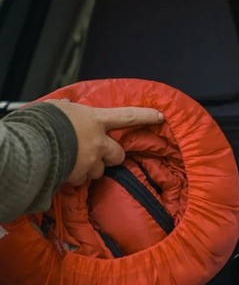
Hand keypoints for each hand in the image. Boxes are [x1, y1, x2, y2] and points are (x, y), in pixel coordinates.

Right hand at [44, 101, 164, 185]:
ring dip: (90, 168)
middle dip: (112, 156)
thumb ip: (66, 109)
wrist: (31, 142)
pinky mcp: (80, 175)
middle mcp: (98, 142)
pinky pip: (80, 179)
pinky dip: (73, 176)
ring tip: (73, 161)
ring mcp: (90, 161)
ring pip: (99, 170)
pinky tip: (62, 169)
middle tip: (100, 154)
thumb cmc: (42, 120)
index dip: (145, 116)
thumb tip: (66, 105)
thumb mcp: (56, 108)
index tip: (160, 116)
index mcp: (94, 120)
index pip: (127, 116)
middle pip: (118, 154)